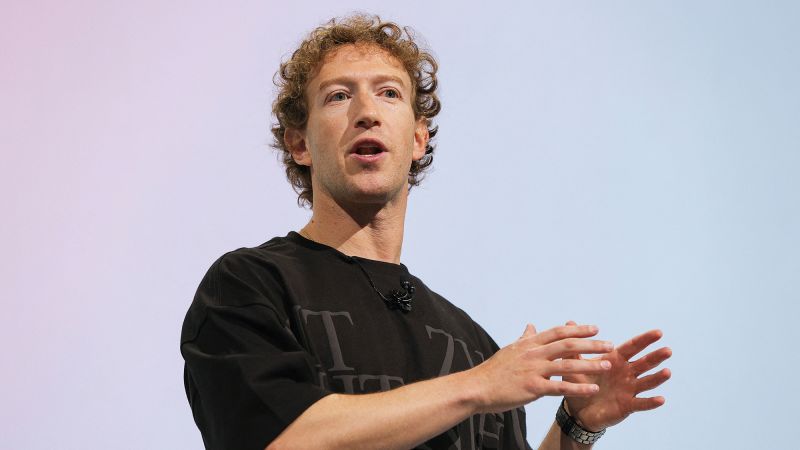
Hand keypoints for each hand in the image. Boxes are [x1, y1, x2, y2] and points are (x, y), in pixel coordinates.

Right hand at [469, 323, 614, 414]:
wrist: (477, 387)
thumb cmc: (494, 370)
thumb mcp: (510, 349)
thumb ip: (524, 338)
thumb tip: (531, 325)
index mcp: (529, 344)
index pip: (558, 332)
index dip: (578, 329)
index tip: (595, 328)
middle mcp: (533, 354)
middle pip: (567, 345)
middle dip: (591, 344)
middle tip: (609, 344)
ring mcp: (533, 370)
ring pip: (567, 365)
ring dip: (590, 364)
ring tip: (607, 365)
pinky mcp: (532, 388)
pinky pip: (560, 387)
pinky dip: (578, 387)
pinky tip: (592, 388)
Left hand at [562, 322, 671, 430]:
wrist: (577, 409)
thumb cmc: (580, 383)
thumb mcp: (575, 364)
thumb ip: (574, 345)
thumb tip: (570, 323)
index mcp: (615, 360)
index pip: (632, 347)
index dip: (645, 340)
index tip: (658, 332)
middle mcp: (626, 373)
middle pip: (644, 363)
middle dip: (655, 356)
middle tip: (668, 350)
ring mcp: (628, 390)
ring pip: (646, 382)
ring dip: (657, 378)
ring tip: (667, 372)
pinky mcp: (627, 405)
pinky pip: (641, 403)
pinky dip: (651, 402)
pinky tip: (661, 399)